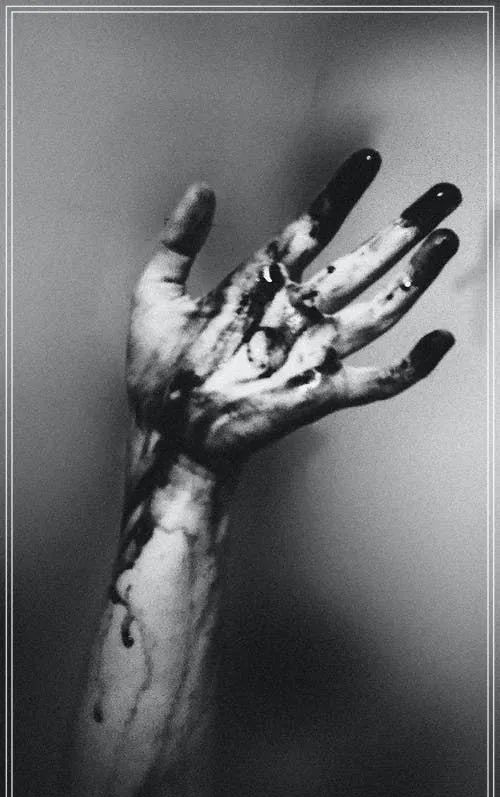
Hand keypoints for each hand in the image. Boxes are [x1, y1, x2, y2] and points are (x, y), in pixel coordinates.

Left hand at [127, 150, 460, 471]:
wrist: (168, 435)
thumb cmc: (159, 374)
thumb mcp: (156, 294)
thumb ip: (178, 240)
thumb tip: (201, 188)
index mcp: (263, 285)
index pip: (313, 228)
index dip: (341, 193)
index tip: (368, 160)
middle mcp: (296, 314)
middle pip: (361, 263)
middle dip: (403, 228)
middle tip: (442, 196)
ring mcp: (312, 353)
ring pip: (378, 311)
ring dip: (415, 279)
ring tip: (445, 242)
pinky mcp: (319, 394)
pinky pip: (376, 381)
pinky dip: (410, 366)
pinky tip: (439, 340)